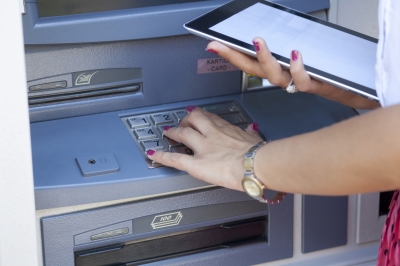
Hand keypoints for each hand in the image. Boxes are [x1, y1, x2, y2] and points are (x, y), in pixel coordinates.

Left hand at [146, 107, 262, 190]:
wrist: (255, 164)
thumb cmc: (259, 154)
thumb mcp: (255, 138)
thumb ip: (251, 133)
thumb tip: (252, 128)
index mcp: (226, 129)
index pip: (209, 118)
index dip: (200, 116)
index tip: (196, 115)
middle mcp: (211, 134)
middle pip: (193, 119)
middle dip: (185, 121)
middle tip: (181, 124)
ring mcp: (202, 148)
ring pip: (182, 133)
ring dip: (173, 132)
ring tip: (166, 132)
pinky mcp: (196, 164)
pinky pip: (175, 158)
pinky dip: (162, 155)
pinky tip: (152, 154)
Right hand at [206, 37, 379, 109]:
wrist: (359, 89)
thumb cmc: (333, 73)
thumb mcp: (309, 57)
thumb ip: (290, 50)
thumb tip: (273, 35)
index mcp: (283, 70)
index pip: (251, 63)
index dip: (231, 54)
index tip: (214, 44)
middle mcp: (287, 79)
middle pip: (255, 71)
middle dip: (235, 57)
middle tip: (218, 45)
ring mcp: (300, 83)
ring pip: (276, 78)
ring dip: (265, 60)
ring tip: (257, 42)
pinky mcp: (318, 85)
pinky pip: (303, 82)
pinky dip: (298, 68)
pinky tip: (294, 54)